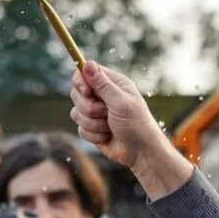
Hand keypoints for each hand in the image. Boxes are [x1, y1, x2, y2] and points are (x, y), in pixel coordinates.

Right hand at [69, 62, 192, 198]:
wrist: (141, 153)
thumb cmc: (137, 125)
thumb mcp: (121, 102)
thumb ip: (103, 84)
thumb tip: (87, 64)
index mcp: (113, 84)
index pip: (85, 73)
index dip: (81, 82)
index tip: (86, 91)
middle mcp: (103, 96)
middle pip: (77, 94)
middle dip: (89, 108)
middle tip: (106, 113)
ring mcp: (96, 113)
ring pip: (76, 113)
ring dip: (93, 124)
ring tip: (110, 127)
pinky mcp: (92, 128)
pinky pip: (80, 128)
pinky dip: (94, 135)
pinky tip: (108, 137)